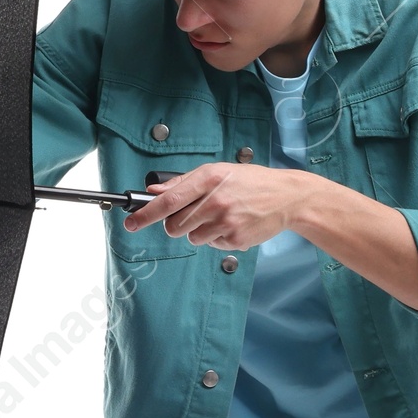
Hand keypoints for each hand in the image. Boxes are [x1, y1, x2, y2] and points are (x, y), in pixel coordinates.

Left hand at [122, 163, 309, 248]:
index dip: (145, 215)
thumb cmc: (251, 182)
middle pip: (174, 226)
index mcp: (208, 178)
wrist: (287, 197)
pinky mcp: (235, 238)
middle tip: (194, 215)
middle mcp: (215, 200)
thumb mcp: (218, 172)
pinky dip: (217, 238)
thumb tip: (154, 191)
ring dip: (199, 231)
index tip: (130, 224)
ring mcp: (225, 221)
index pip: (168, 201)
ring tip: (220, 217)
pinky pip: (212, 245)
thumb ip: (184, 182)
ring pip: (191, 238)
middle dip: (176, 224)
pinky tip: (233, 224)